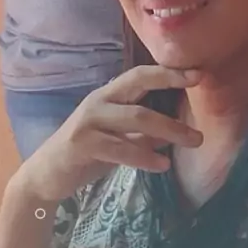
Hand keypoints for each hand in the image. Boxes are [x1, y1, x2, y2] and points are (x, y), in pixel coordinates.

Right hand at [12, 65, 203, 202]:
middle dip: (174, 91)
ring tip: (194, 141)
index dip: (168, 72)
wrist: (46, 175)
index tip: (198, 74)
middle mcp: (99, 100)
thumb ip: (143, 134)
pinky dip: (145, 156)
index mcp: (108, 94)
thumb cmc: (87, 153)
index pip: (140, 74)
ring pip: (136, 117)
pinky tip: (163, 164)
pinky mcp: (82, 142)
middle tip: (200, 95)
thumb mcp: (119, 140)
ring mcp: (89, 119)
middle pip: (140, 86)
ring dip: (169, 129)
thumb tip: (177, 132)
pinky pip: (121, 148)